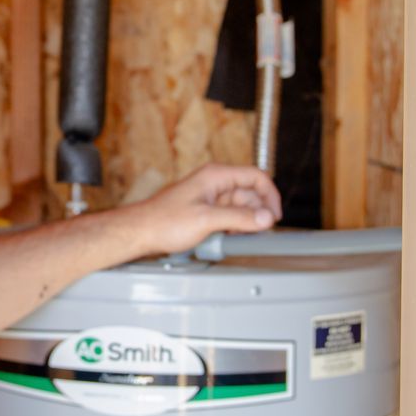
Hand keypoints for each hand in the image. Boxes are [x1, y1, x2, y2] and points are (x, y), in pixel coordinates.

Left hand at [115, 162, 281, 258]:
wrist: (140, 232)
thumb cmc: (163, 221)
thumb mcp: (206, 219)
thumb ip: (239, 218)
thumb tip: (265, 218)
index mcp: (216, 176)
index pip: (256, 177)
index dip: (270, 195)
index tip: (275, 216)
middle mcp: (215, 183)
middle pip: (251, 194)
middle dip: (258, 213)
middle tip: (261, 232)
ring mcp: (210, 198)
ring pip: (241, 208)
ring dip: (245, 223)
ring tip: (240, 237)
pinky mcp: (205, 211)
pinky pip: (229, 217)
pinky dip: (233, 228)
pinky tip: (227, 239)